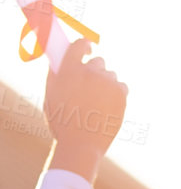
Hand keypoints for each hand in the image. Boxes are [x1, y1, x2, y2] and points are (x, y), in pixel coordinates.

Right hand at [44, 38, 126, 179]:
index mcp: (68, 70)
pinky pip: (121, 86)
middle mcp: (89, 72)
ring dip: (105, 83)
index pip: (79, 45)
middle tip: (89, 86)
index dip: (84, 45)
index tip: (88, 48)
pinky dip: (116, 93)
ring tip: (97, 102)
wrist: (82, 143)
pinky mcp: (121, 93)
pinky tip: (107, 106)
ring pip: (110, 75)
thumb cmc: (63, 122)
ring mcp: (107, 82)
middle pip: (98, 61)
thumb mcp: (51, 96)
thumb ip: (56, 76)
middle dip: (94, 70)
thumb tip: (60, 62)